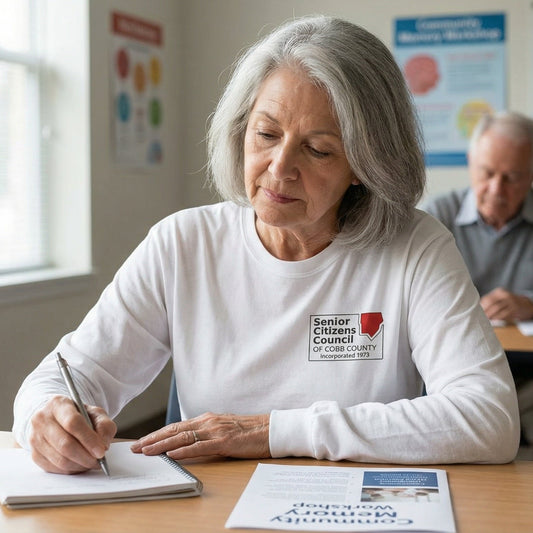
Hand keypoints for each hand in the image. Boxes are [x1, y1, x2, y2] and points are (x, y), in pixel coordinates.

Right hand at [28, 395, 115, 473]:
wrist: (57, 419)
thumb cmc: (78, 415)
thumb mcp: (95, 413)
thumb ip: (104, 425)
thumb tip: (103, 445)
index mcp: (58, 404)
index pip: (72, 423)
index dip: (88, 439)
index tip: (101, 451)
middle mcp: (42, 419)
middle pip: (65, 444)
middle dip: (85, 456)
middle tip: (98, 460)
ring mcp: (35, 438)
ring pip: (60, 459)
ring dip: (80, 465)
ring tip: (91, 462)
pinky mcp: (34, 454)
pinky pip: (54, 468)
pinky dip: (71, 470)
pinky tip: (80, 464)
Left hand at [130, 412, 269, 460]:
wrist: (269, 429)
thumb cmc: (248, 432)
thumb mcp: (222, 430)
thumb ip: (205, 435)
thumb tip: (187, 445)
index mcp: (206, 419)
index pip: (176, 426)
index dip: (157, 434)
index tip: (142, 441)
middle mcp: (207, 422)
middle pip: (174, 430)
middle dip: (152, 439)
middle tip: (135, 447)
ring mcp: (215, 431)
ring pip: (182, 437)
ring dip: (162, 445)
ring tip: (146, 451)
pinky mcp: (224, 441)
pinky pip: (199, 446)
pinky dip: (183, 450)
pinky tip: (172, 454)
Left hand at [480, 288, 532, 321]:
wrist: (524, 304)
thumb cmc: (507, 302)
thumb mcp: (500, 298)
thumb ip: (490, 302)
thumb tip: (477, 309)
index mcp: (499, 291)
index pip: (487, 298)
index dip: (481, 306)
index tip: (476, 312)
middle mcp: (505, 295)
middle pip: (491, 303)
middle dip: (485, 311)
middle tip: (480, 317)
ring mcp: (511, 301)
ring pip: (497, 309)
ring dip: (490, 315)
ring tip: (486, 319)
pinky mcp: (515, 308)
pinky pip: (505, 314)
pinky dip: (498, 318)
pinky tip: (494, 320)